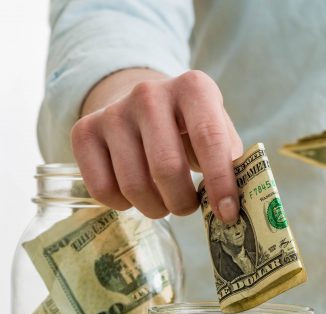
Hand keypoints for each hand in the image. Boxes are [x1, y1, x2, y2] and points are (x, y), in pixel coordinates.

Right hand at [71, 69, 242, 222]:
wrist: (143, 104)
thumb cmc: (192, 127)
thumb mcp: (219, 132)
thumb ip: (233, 162)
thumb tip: (242, 205)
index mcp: (193, 87)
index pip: (209, 139)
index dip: (221, 183)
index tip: (228, 215)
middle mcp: (149, 93)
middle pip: (166, 168)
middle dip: (183, 202)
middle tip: (189, 208)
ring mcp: (113, 111)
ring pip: (134, 185)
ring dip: (156, 208)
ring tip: (165, 203)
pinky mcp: (84, 130)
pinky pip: (102, 189)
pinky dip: (123, 205)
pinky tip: (135, 195)